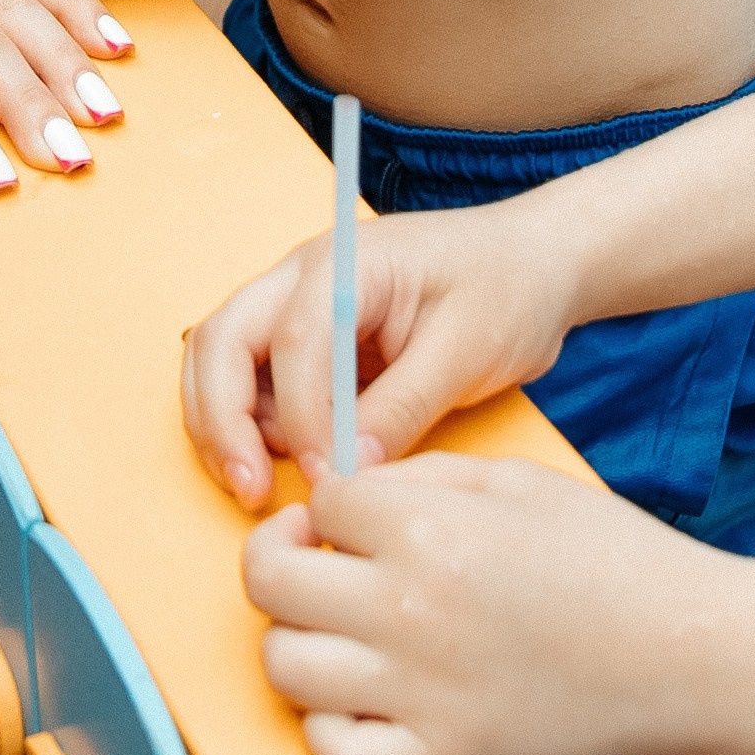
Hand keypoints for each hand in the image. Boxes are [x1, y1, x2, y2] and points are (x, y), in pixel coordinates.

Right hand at [182, 202, 578, 501]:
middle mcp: (305, 277)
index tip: (328, 480)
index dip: (300, 417)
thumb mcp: (467, 351)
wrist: (532, 265)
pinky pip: (257, 380)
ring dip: (227, 424)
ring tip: (262, 485)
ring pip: (224, 360)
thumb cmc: (506, 288)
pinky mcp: (311, 339)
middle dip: (222, 419)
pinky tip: (289, 463)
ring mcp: (301, 305)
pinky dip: (252, 424)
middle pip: (224, 339)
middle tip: (249, 490)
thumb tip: (350, 472)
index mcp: (344, 264)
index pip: (292, 339)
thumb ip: (404, 407)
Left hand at [242, 456, 724, 754]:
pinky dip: (327, 730)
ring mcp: (420, 691)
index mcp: (427, 525)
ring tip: (334, 625)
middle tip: (313, 555)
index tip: (347, 512)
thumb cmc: (610, 555)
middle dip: (279, 555)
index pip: (317, 498)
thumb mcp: (512, 478)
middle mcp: (407, 606)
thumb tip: (347, 489)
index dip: (326, 499)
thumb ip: (420, 473)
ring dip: (294, 637)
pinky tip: (356, 700)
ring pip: (284, 666)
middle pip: (269, 580)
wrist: (687, 651)